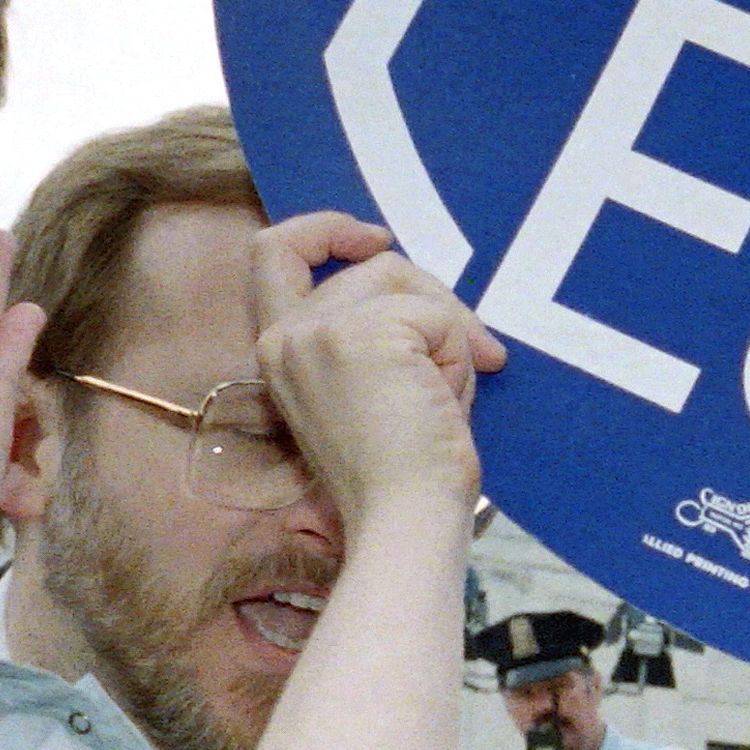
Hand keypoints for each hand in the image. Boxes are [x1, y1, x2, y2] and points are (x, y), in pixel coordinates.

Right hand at [250, 220, 498, 536]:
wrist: (406, 520)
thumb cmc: (404, 476)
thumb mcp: (376, 386)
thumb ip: (379, 333)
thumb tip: (435, 297)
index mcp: (278, 351)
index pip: (272, 252)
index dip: (325, 228)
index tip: (376, 239)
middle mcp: (284, 336)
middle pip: (373, 266)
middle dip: (435, 300)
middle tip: (477, 352)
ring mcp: (317, 332)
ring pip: (407, 282)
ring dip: (448, 334)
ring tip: (444, 396)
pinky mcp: (359, 335)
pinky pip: (435, 314)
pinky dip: (458, 353)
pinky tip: (446, 401)